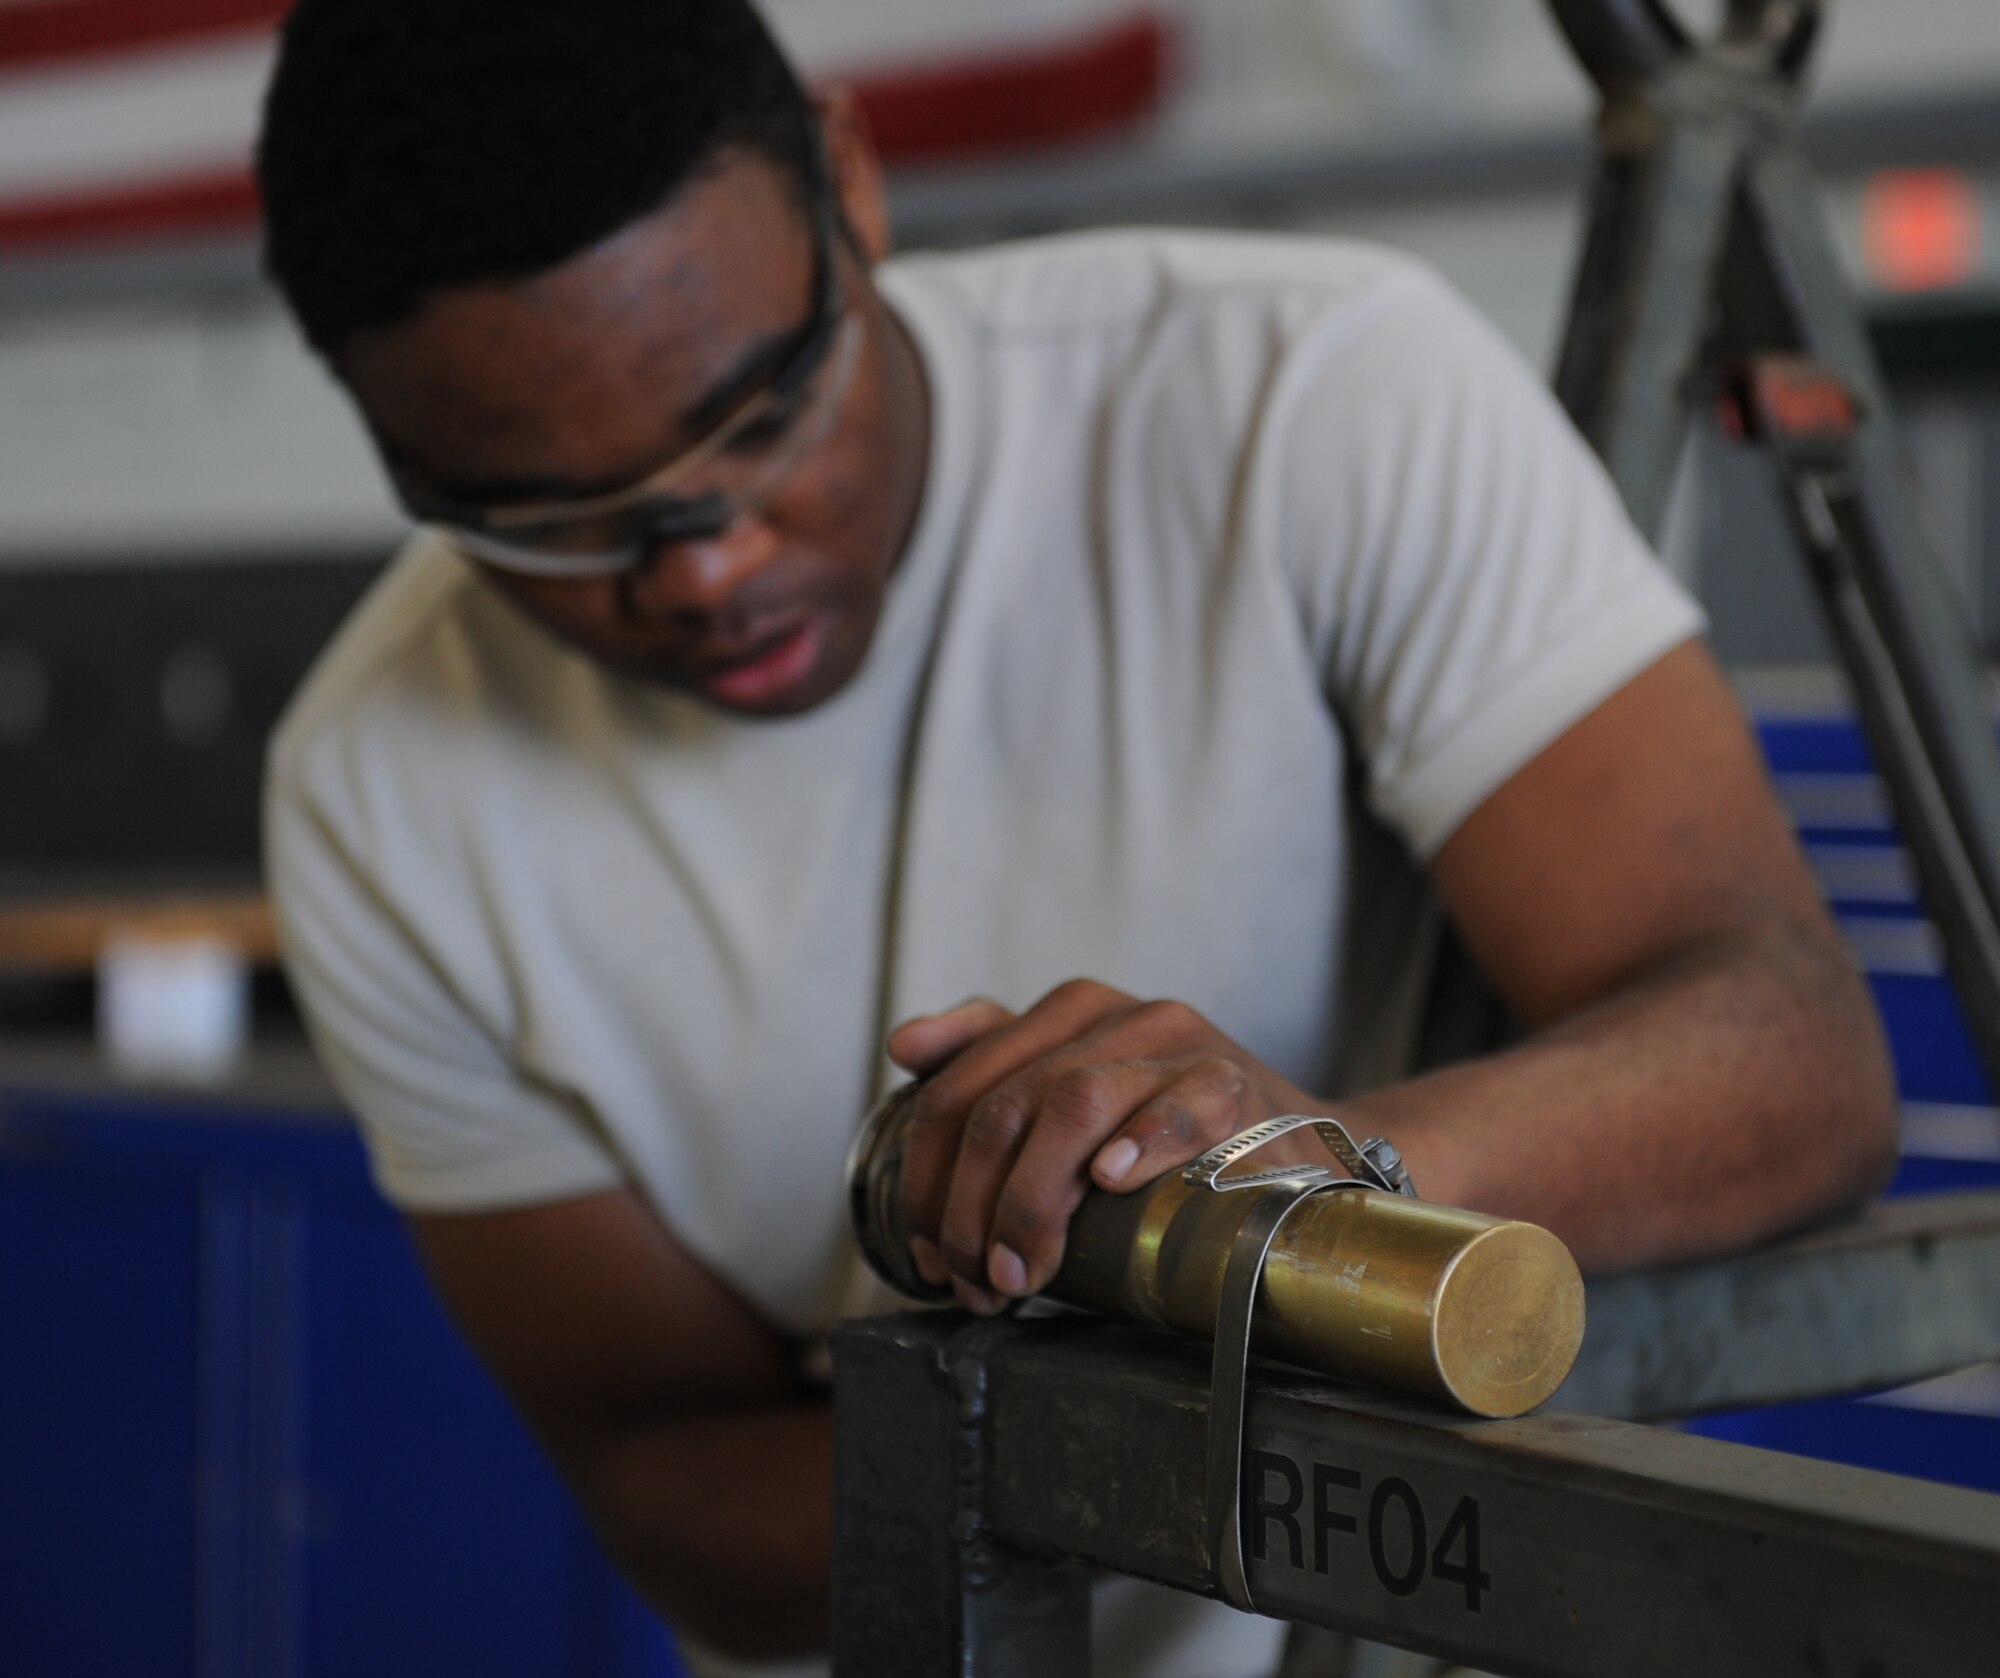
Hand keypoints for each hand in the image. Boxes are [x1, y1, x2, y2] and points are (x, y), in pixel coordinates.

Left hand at [885, 979, 1333, 1313]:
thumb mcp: (1082, 1085)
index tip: (926, 1253)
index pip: (961, 1088)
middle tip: (977, 1282)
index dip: (928, 1179)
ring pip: (1072, 1101)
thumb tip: (903, 1044)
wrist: (1307, 1146)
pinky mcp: (1237, 1085)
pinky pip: (1181, 1105)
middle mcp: (1119, 1016)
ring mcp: (1180, 1046)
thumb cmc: (1177, 1128)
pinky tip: (1109, 1183)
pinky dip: (1139, 1141)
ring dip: (1032, 1199)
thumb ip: (993, 1059)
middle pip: (1005, 1105)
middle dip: (972, 1208)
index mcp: (1070, 1012)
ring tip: (1023, 1272)